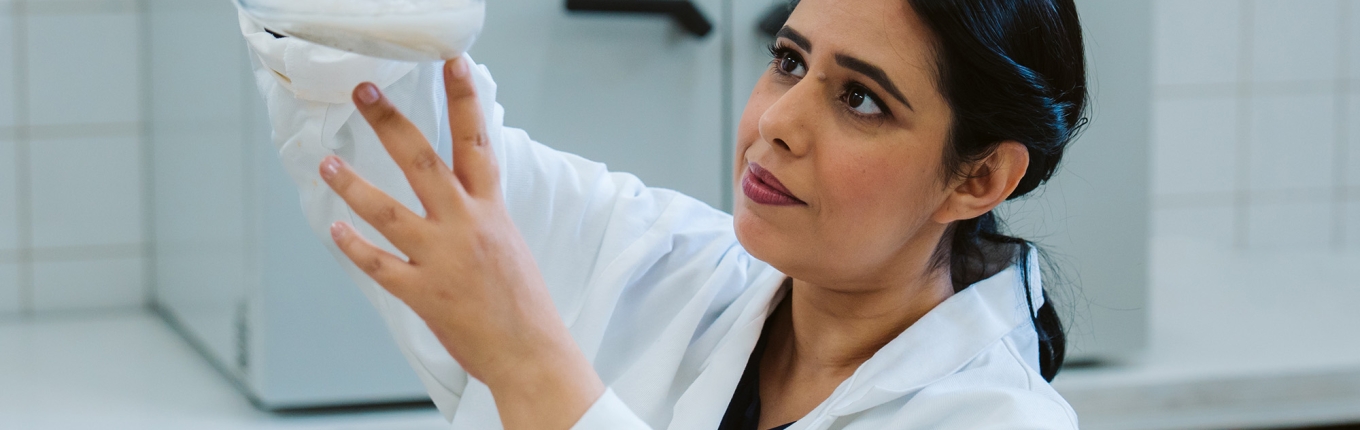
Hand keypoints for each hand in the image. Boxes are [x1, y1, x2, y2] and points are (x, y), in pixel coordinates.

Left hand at [319, 58, 603, 428]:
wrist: (531, 351)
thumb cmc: (522, 302)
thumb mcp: (509, 242)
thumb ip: (480, 213)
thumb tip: (457, 190)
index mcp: (491, 210)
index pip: (476, 141)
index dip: (464, 99)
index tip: (451, 64)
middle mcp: (465, 226)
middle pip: (422, 161)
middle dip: (389, 122)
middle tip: (365, 93)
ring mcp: (442, 258)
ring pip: (388, 211)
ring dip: (353, 184)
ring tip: (327, 162)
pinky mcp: (423, 293)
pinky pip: (379, 264)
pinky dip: (354, 247)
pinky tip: (335, 230)